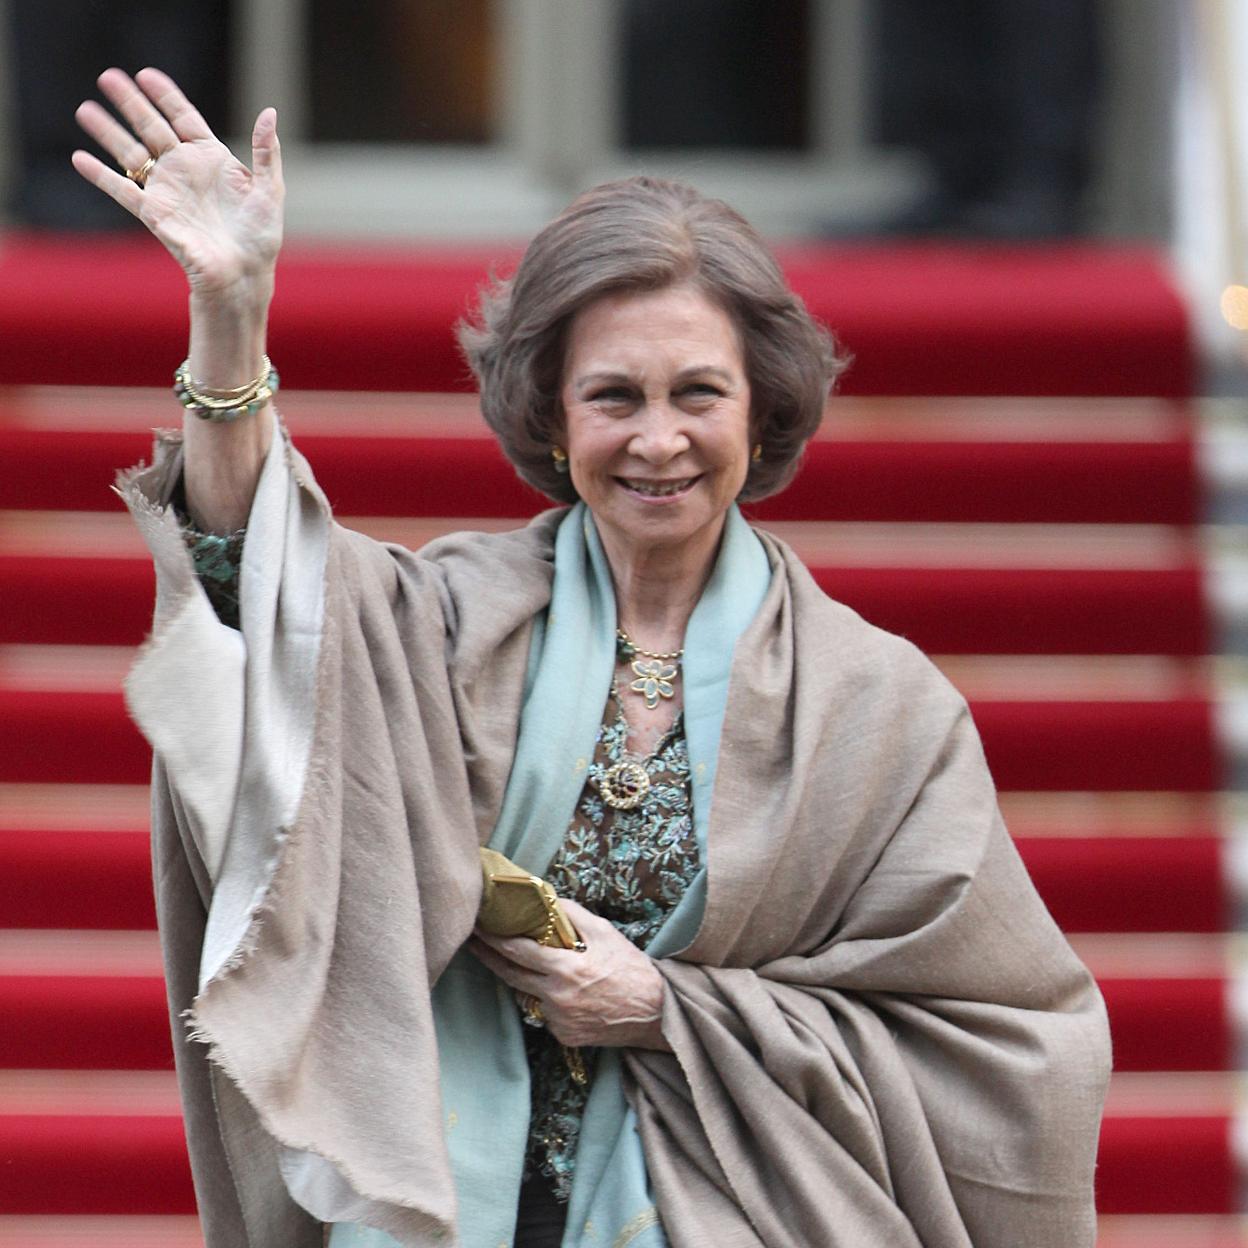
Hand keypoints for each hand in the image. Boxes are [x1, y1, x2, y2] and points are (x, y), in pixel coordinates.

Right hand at [71, 67, 283, 300]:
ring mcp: (168, 191)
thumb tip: (269, 112)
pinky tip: (80, 159)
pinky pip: (123, 191)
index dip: (166, 97)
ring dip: (108, 132)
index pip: (184, 119)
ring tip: (85, 109)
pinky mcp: (155, 214)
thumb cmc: (260, 237)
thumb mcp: (269, 190)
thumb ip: (266, 151)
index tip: (146, 75)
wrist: (244, 275)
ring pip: (132, 153)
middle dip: (131, 103)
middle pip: (152, 128)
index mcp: (212, 160)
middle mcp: (186, 170)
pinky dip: (101, 176)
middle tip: (108, 77)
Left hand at [469, 898, 669, 1050]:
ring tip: (510, 960)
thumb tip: (547, 900)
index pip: (517, 951)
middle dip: (488, 957)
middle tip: (472, 941)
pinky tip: (561, 991)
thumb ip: (572, 915)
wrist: (655, 1011)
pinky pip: (545, 1014)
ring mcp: (558, 1020)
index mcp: (566, 968)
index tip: (477, 927)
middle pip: (510, 975)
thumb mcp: (605, 932)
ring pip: (527, 996)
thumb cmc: (630, 966)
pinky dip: (547, 1000)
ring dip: (519, 978)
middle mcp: (557, 997)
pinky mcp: (564, 1037)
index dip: (493, 938)